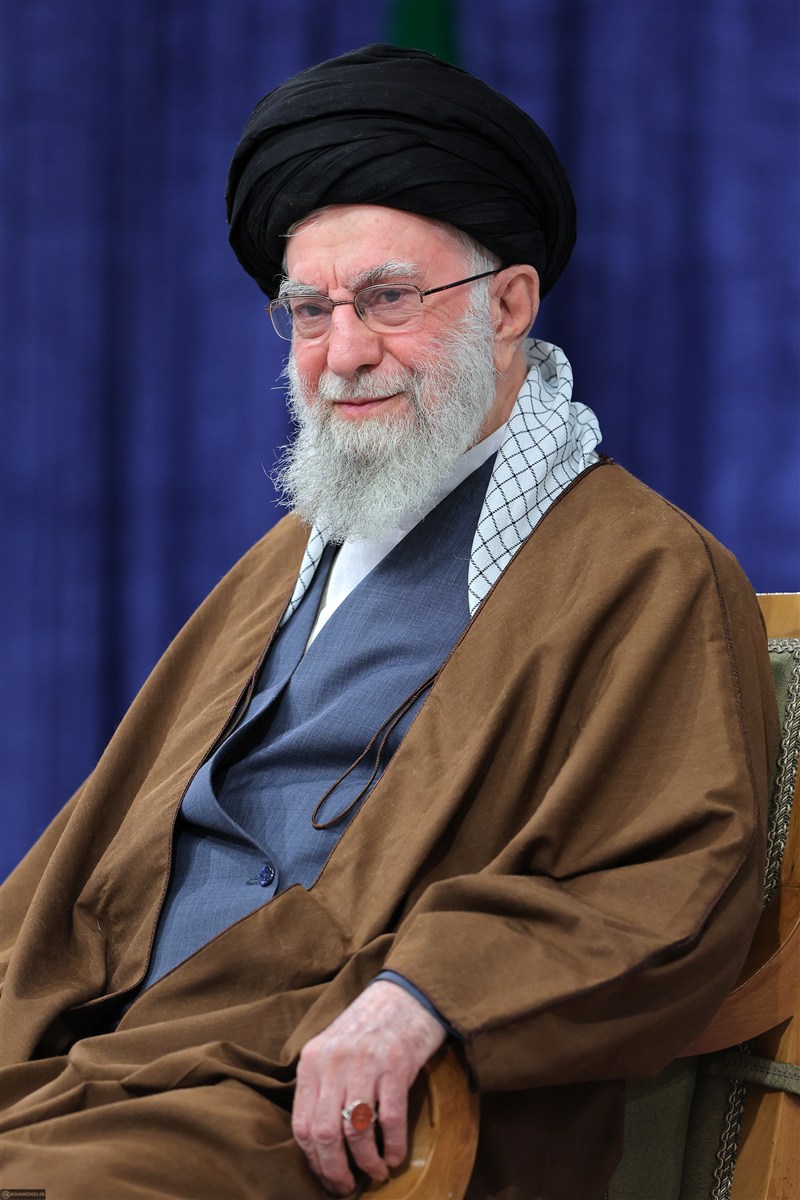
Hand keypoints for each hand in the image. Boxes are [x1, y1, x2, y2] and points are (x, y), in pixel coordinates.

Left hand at [291, 980, 446, 1194]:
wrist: (406, 994)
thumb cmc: (369, 1026)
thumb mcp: (333, 1049)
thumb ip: (321, 1085)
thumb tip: (320, 1142)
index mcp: (313, 1060)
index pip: (302, 1124)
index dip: (313, 1160)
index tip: (326, 1177)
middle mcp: (334, 1062)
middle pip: (325, 1134)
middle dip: (335, 1170)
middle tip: (347, 1187)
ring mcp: (366, 1064)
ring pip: (356, 1131)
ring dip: (366, 1162)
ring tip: (376, 1172)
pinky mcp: (396, 1066)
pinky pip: (391, 1119)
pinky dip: (393, 1145)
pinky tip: (396, 1156)